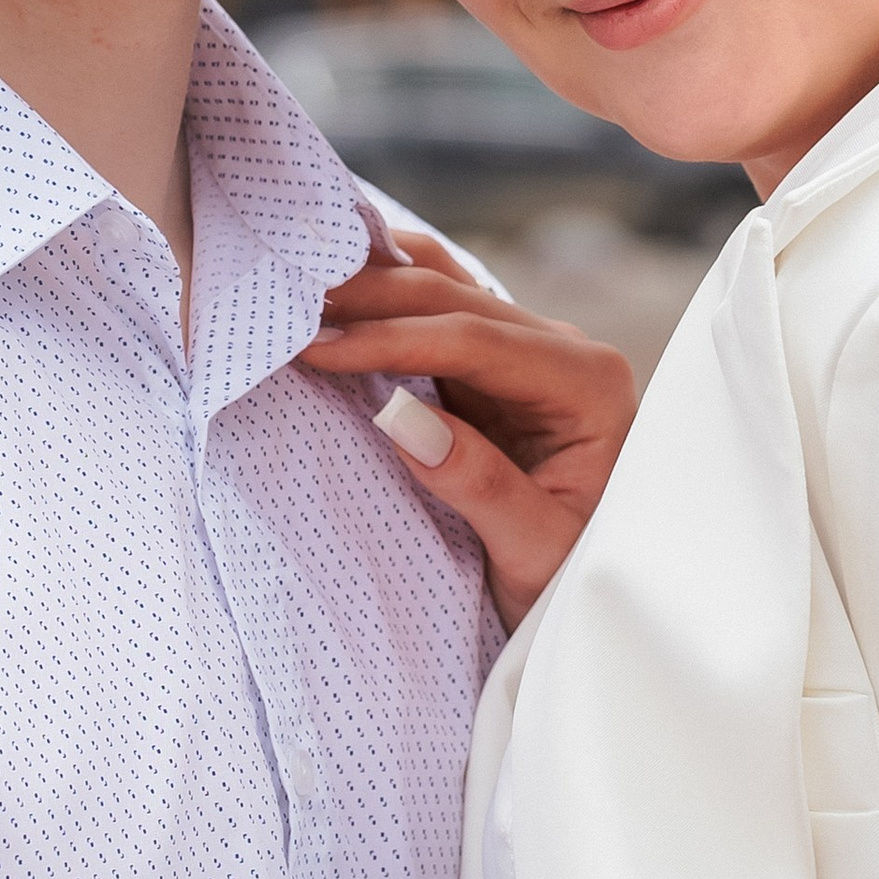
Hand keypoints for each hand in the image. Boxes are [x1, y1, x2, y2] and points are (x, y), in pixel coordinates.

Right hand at [304, 231, 637, 626]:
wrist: (592, 597)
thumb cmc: (572, 580)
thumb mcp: (534, 552)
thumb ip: (477, 483)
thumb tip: (398, 416)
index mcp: (587, 386)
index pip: (475, 339)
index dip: (391, 338)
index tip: (317, 349)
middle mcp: (563, 352)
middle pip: (455, 298)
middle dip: (369, 295)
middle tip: (285, 303)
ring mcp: (527, 353)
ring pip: (443, 288)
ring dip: (371, 281)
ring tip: (298, 283)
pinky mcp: (492, 368)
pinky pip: (433, 316)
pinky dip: (383, 300)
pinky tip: (334, 293)